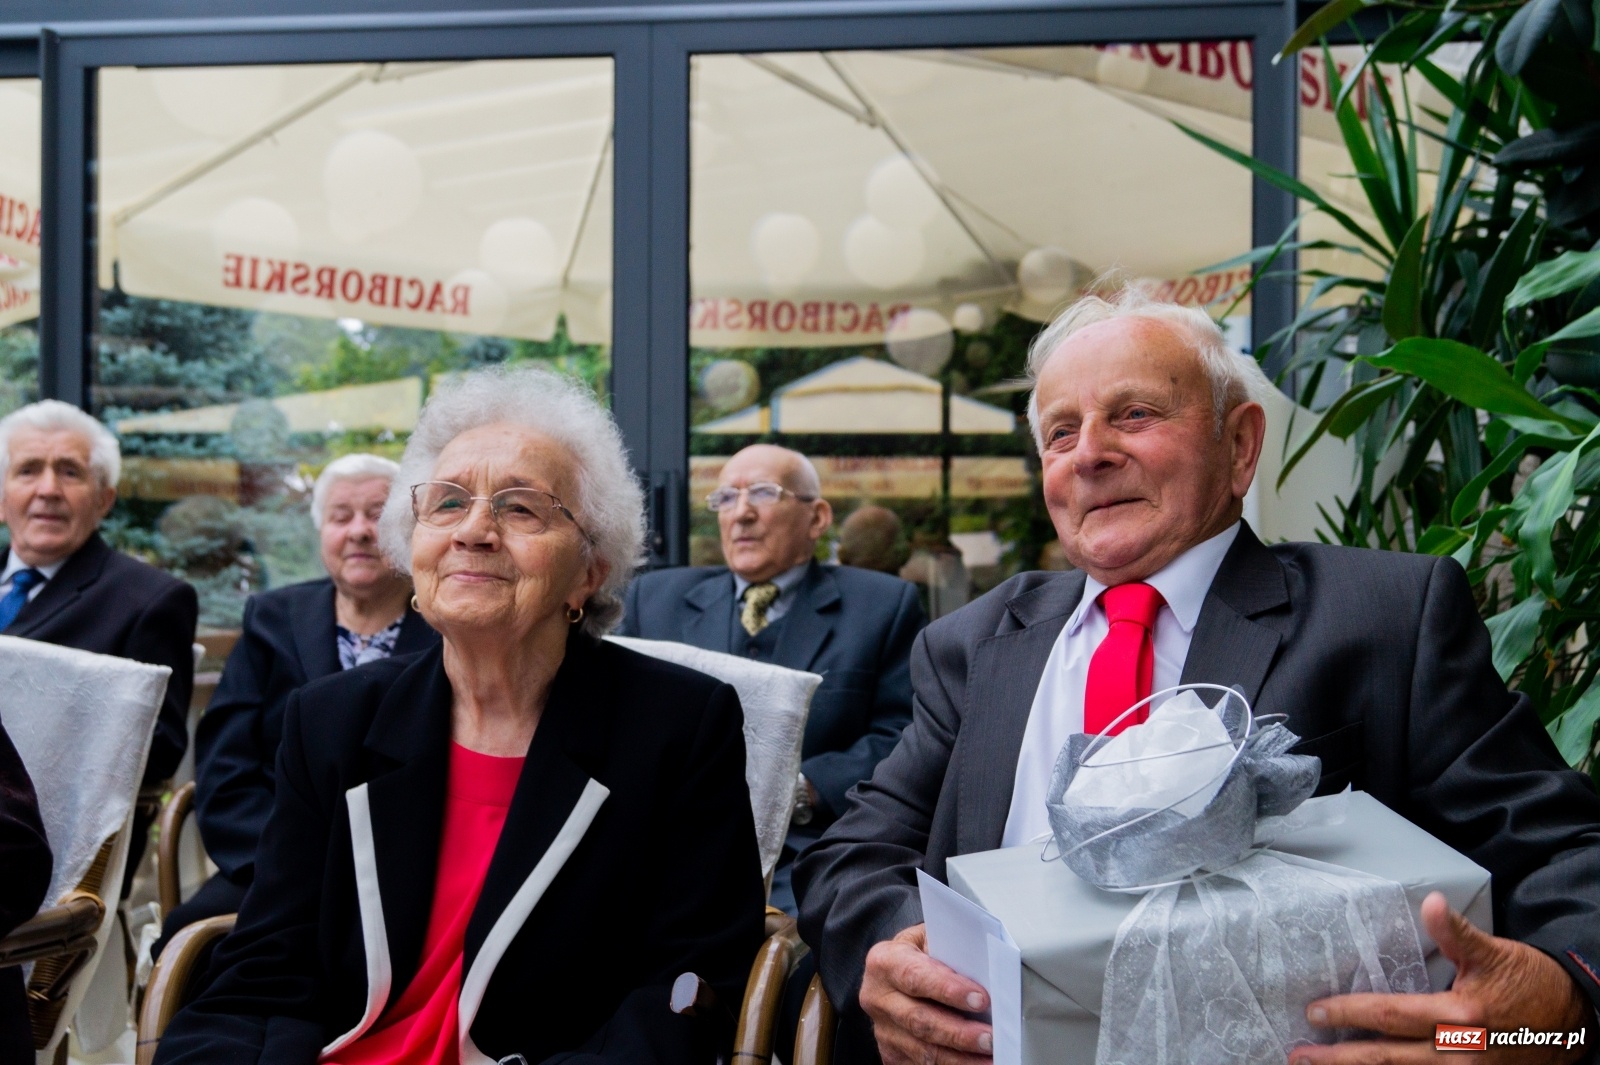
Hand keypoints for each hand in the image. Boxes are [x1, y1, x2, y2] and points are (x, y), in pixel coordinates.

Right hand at [860, 922, 993, 1063]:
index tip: (981, 1000)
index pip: (916, 976)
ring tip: (990, 1056)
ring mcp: (883, 1029)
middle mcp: (877, 997)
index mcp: (884, 962)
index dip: (948, 990)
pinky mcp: (891, 1053)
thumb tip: (983, 969)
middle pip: (920, 1021)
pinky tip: (974, 1062)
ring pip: (923, 1050)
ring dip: (960, 1057)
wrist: (894, 974)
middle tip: (991, 1038)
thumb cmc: (919, 953)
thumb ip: (948, 949)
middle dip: (959, 1032)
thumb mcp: (928, 938)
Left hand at [1291, 892, 1590, 1063]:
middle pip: (1387, 1058)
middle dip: (1340, 1058)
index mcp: (1459, 1015)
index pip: (1391, 1015)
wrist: (1573, 1022)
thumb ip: (1456, 934)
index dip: (1351, 1013)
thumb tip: (1431, 903)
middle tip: (1299, 1054)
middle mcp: (1458, 1051)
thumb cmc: (1529, 982)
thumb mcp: (1494, 953)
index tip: (1315, 1012)